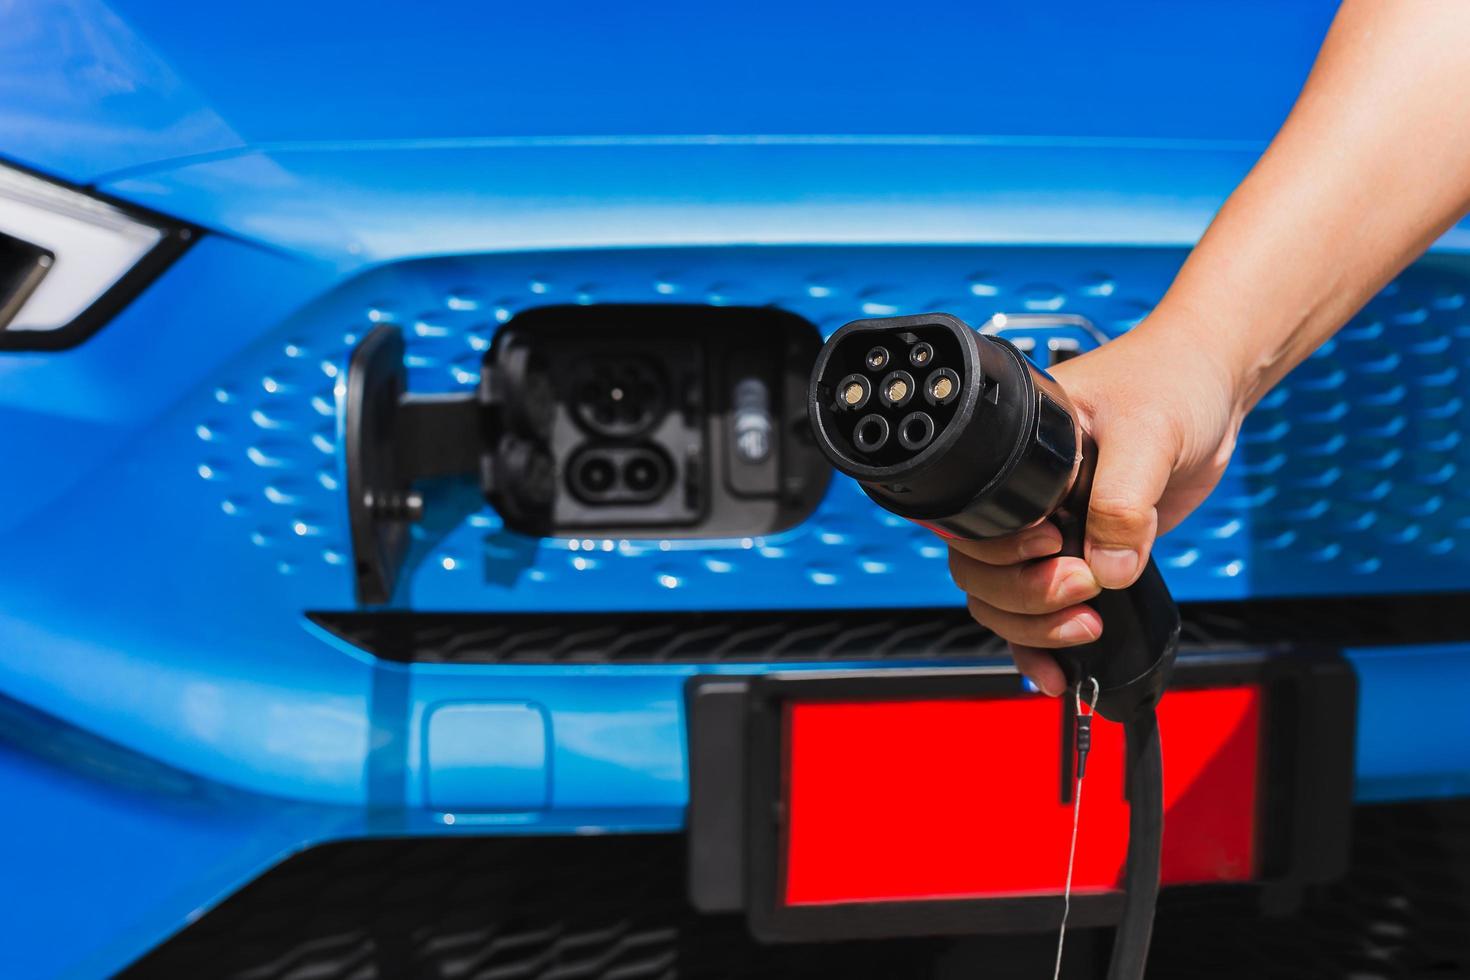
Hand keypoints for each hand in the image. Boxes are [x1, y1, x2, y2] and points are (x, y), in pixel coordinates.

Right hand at [945, 309, 1245, 694]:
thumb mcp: (1148, 433)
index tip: (1056, 548)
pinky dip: (1043, 646)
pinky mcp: (1084, 552)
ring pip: (1003, 601)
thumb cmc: (1171, 383)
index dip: (1005, 554)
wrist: (1211, 385)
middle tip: (1083, 589)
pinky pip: (1042, 609)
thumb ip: (1123, 502)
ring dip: (1034, 629)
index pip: (973, 524)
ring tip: (1086, 627)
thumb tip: (1107, 571)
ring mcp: (1048, 528)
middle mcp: (1020, 496)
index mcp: (1015, 456)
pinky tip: (1058, 672)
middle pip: (978, 573)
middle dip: (1024, 597)